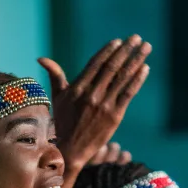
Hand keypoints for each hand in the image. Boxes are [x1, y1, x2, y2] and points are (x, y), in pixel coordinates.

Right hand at [39, 35, 150, 167]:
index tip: (119, 41)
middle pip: (112, 67)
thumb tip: (41, 58)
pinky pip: (128, 93)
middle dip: (126, 50)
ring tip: (146, 47)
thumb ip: (54, 75)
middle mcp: (92, 94)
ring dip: (136, 60)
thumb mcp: (57, 98)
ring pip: (123, 77)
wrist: (71, 150)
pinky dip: (137, 80)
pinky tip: (145, 68)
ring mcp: (104, 105)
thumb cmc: (63, 122)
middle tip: (137, 38)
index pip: (96, 63)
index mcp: (78, 88)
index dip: (108, 51)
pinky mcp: (115, 116)